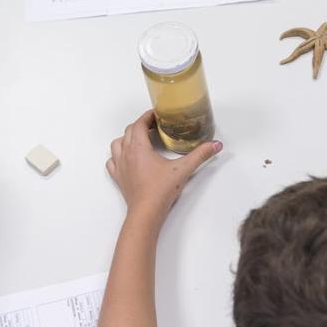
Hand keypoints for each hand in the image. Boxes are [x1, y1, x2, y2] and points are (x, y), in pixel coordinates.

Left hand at [106, 110, 220, 217]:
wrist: (146, 211)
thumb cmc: (160, 190)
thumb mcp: (183, 169)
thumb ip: (200, 155)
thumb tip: (215, 145)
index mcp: (139, 147)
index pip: (140, 123)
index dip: (148, 116)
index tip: (156, 114)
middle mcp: (126, 153)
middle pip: (129, 131)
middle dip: (141, 125)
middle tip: (153, 126)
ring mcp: (120, 166)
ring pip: (117, 143)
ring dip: (127, 138)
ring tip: (139, 140)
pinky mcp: (118, 177)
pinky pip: (112, 161)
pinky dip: (117, 155)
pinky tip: (126, 158)